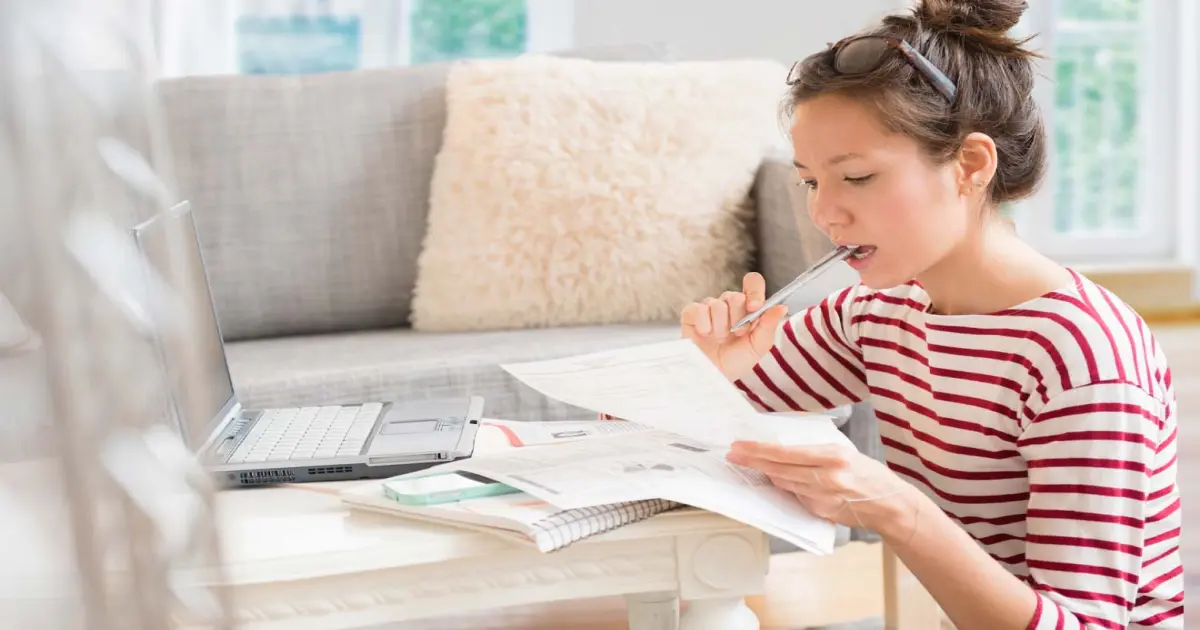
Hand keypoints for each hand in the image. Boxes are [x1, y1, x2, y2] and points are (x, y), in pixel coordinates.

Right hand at [680, 272, 788, 381]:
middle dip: (737, 319)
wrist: (713, 375)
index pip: (753, 282)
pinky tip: (705, 335)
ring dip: (720, 328)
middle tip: (736, 335)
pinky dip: (704, 326)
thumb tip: (782, 307)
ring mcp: (709, 307)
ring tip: (720, 340)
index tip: (754, 308)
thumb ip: (769, 325)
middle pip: (735, 296)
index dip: (754, 291)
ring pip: (716, 304)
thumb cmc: (737, 361)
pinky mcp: (691, 313)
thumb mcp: (758, 346)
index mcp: (748, 306)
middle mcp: (729, 303)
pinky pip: (698, 309)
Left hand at [725, 440, 921, 540]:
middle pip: (779, 470)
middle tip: (733, 455)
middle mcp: (827, 478)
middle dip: (752, 462)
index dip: (759, 450)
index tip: (740, 446)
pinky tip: (777, 480)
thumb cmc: (868, 473)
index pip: (786, 453)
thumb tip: (782, 446)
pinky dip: (786, 487)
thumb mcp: (845, 451)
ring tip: (750, 464)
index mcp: (833, 456)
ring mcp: (823, 498)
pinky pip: (795, 496)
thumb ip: (815, 450)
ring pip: (784, 484)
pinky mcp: (821, 512)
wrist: (889, 504)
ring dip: (766, 474)